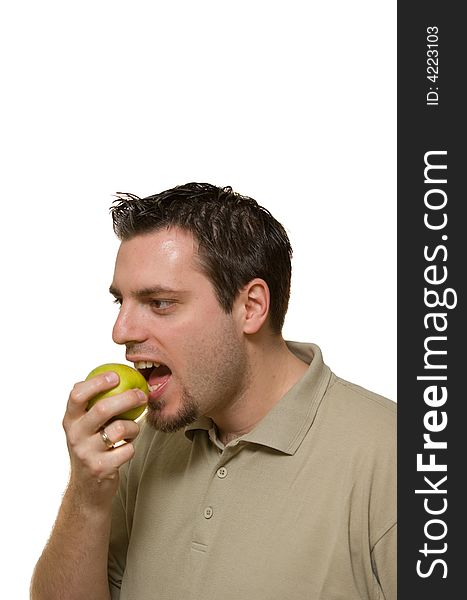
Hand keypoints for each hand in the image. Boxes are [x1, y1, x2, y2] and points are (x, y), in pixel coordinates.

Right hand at [62, 371, 146, 504]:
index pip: (77, 395)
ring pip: (120, 429)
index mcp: (70, 420)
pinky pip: (128, 449)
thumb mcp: (85, 426)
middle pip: (102, 409)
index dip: (97, 382)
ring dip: (134, 427)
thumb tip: (119, 375)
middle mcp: (75, 435)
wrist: (87, 488)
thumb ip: (94, 404)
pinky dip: (132, 446)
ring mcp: (87, 452)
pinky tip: (127, 447)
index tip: (115, 375)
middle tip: (141, 394)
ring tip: (132, 429)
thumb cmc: (92, 447)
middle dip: (127, 398)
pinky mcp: (101, 468)